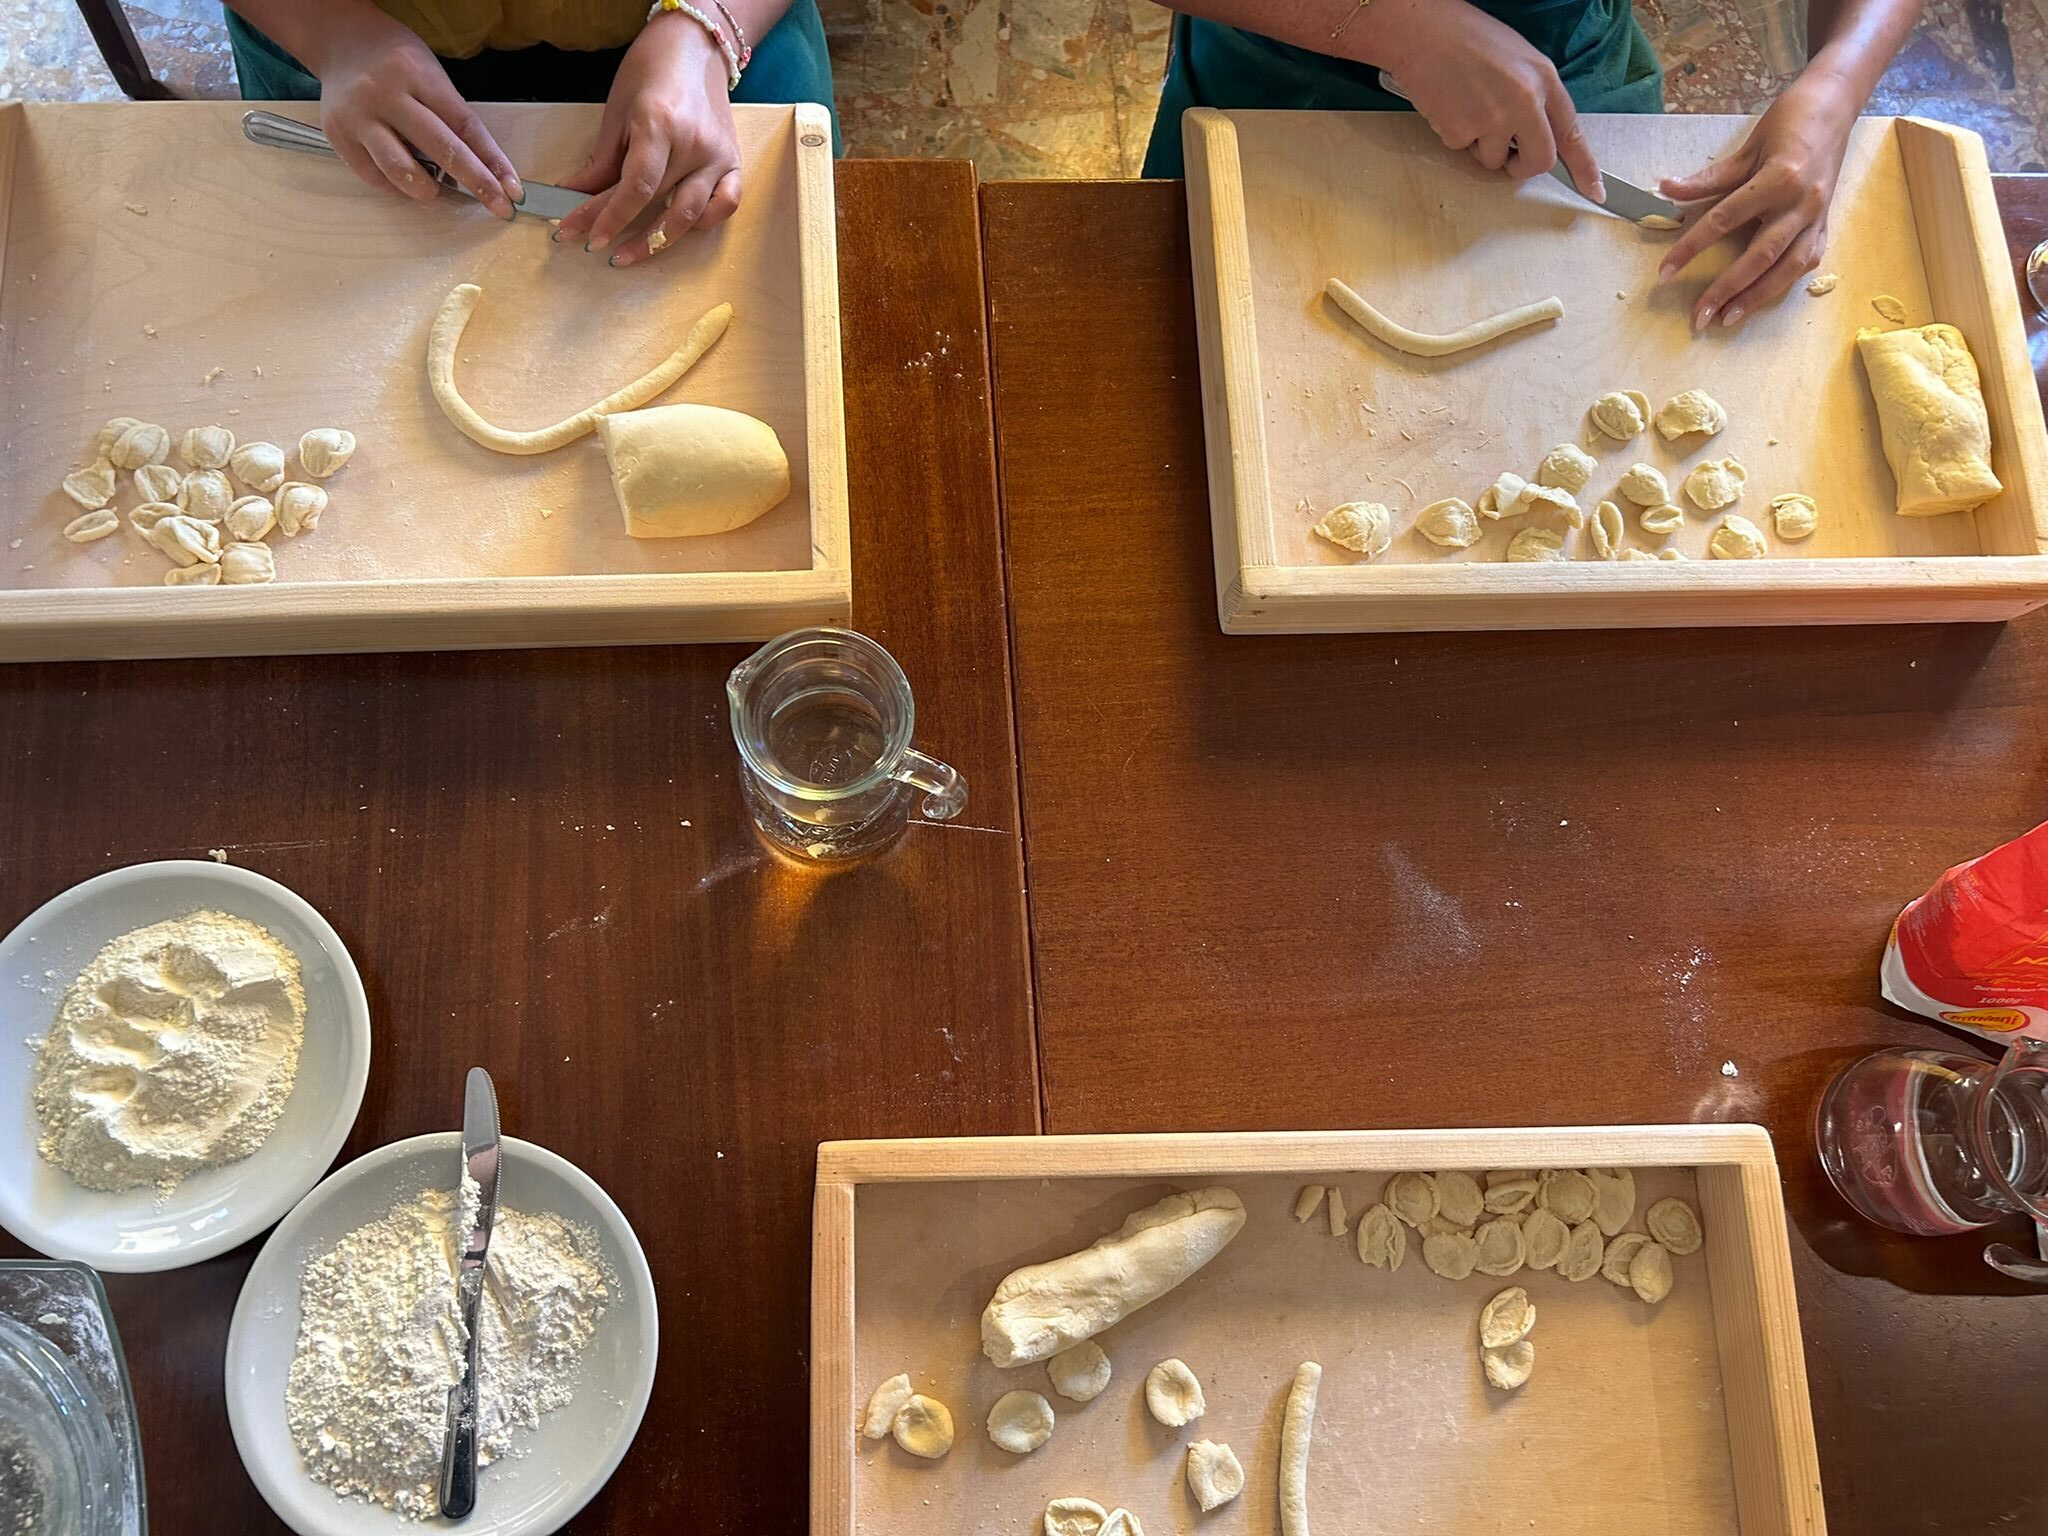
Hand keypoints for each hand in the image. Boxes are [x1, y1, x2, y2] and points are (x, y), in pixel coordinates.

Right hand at [312, 8, 520, 217]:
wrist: (341, 42)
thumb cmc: (397, 62)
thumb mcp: (430, 74)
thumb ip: (451, 115)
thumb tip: (482, 169)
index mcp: (417, 75)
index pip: (465, 125)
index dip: (493, 161)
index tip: (513, 189)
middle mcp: (385, 95)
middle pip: (439, 148)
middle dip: (475, 182)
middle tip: (499, 207)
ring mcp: (358, 117)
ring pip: (399, 168)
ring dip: (426, 189)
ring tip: (434, 190)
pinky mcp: (338, 136)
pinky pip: (374, 175)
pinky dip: (395, 185)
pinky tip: (403, 178)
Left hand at [553, 12, 741, 265]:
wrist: (694, 48)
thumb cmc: (650, 73)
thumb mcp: (617, 112)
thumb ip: (601, 161)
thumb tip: (573, 195)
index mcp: (660, 124)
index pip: (635, 186)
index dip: (606, 216)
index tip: (578, 233)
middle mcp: (694, 144)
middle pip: (655, 203)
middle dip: (617, 228)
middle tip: (591, 244)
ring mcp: (719, 157)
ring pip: (690, 215)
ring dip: (656, 241)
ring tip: (628, 254)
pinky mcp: (734, 163)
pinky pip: (724, 205)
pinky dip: (703, 222)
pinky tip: (678, 229)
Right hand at [1377, 0, 1601, 195]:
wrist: (1423, 31)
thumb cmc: (1467, 39)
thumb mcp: (1518, 60)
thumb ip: (1534, 96)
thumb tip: (1536, 133)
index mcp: (1544, 80)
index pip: (1572, 133)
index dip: (1585, 166)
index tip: (1595, 191)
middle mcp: (1525, 101)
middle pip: (1539, 160)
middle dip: (1524, 167)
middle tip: (1509, 158)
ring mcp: (1493, 118)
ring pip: (1495, 160)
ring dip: (1481, 145)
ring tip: (1467, 107)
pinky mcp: (1461, 131)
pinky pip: (1462, 150)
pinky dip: (1454, 134)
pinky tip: (1449, 105)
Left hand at [1656, 71, 1858, 328]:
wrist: (1836, 105)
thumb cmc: (1789, 122)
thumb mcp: (1746, 147)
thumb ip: (1709, 178)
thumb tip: (1665, 190)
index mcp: (1778, 179)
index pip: (1724, 220)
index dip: (1691, 248)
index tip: (1665, 272)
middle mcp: (1801, 203)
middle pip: (1759, 256)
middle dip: (1726, 290)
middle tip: (1698, 317)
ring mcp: (1817, 216)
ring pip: (1788, 267)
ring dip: (1757, 297)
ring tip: (1727, 319)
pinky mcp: (1825, 224)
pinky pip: (1805, 261)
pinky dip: (1782, 283)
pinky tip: (1759, 298)